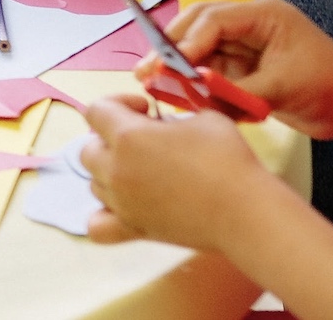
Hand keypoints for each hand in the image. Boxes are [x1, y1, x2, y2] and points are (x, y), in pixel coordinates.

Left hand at [82, 93, 278, 251]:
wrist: (244, 210)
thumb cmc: (226, 158)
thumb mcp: (202, 117)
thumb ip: (171, 116)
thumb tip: (163, 126)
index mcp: (127, 136)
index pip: (96, 110)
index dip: (118, 103)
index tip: (145, 109)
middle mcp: (115, 169)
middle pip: (88, 148)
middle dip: (110, 138)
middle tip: (143, 140)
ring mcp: (121, 203)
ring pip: (93, 182)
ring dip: (110, 172)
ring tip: (142, 172)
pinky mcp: (133, 229)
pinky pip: (97, 226)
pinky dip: (103, 214)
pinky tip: (124, 205)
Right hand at [153, 0, 332, 146]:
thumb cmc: (330, 88)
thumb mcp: (282, 88)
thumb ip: (237, 89)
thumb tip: (196, 89)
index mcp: (263, 15)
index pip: (214, 19)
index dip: (187, 41)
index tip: (167, 65)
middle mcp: (251, 25)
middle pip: (200, 26)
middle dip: (173, 48)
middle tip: (147, 70)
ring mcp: (248, 46)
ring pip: (202, 49)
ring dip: (182, 67)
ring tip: (157, 85)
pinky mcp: (247, 68)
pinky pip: (214, 71)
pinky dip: (199, 84)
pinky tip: (184, 97)